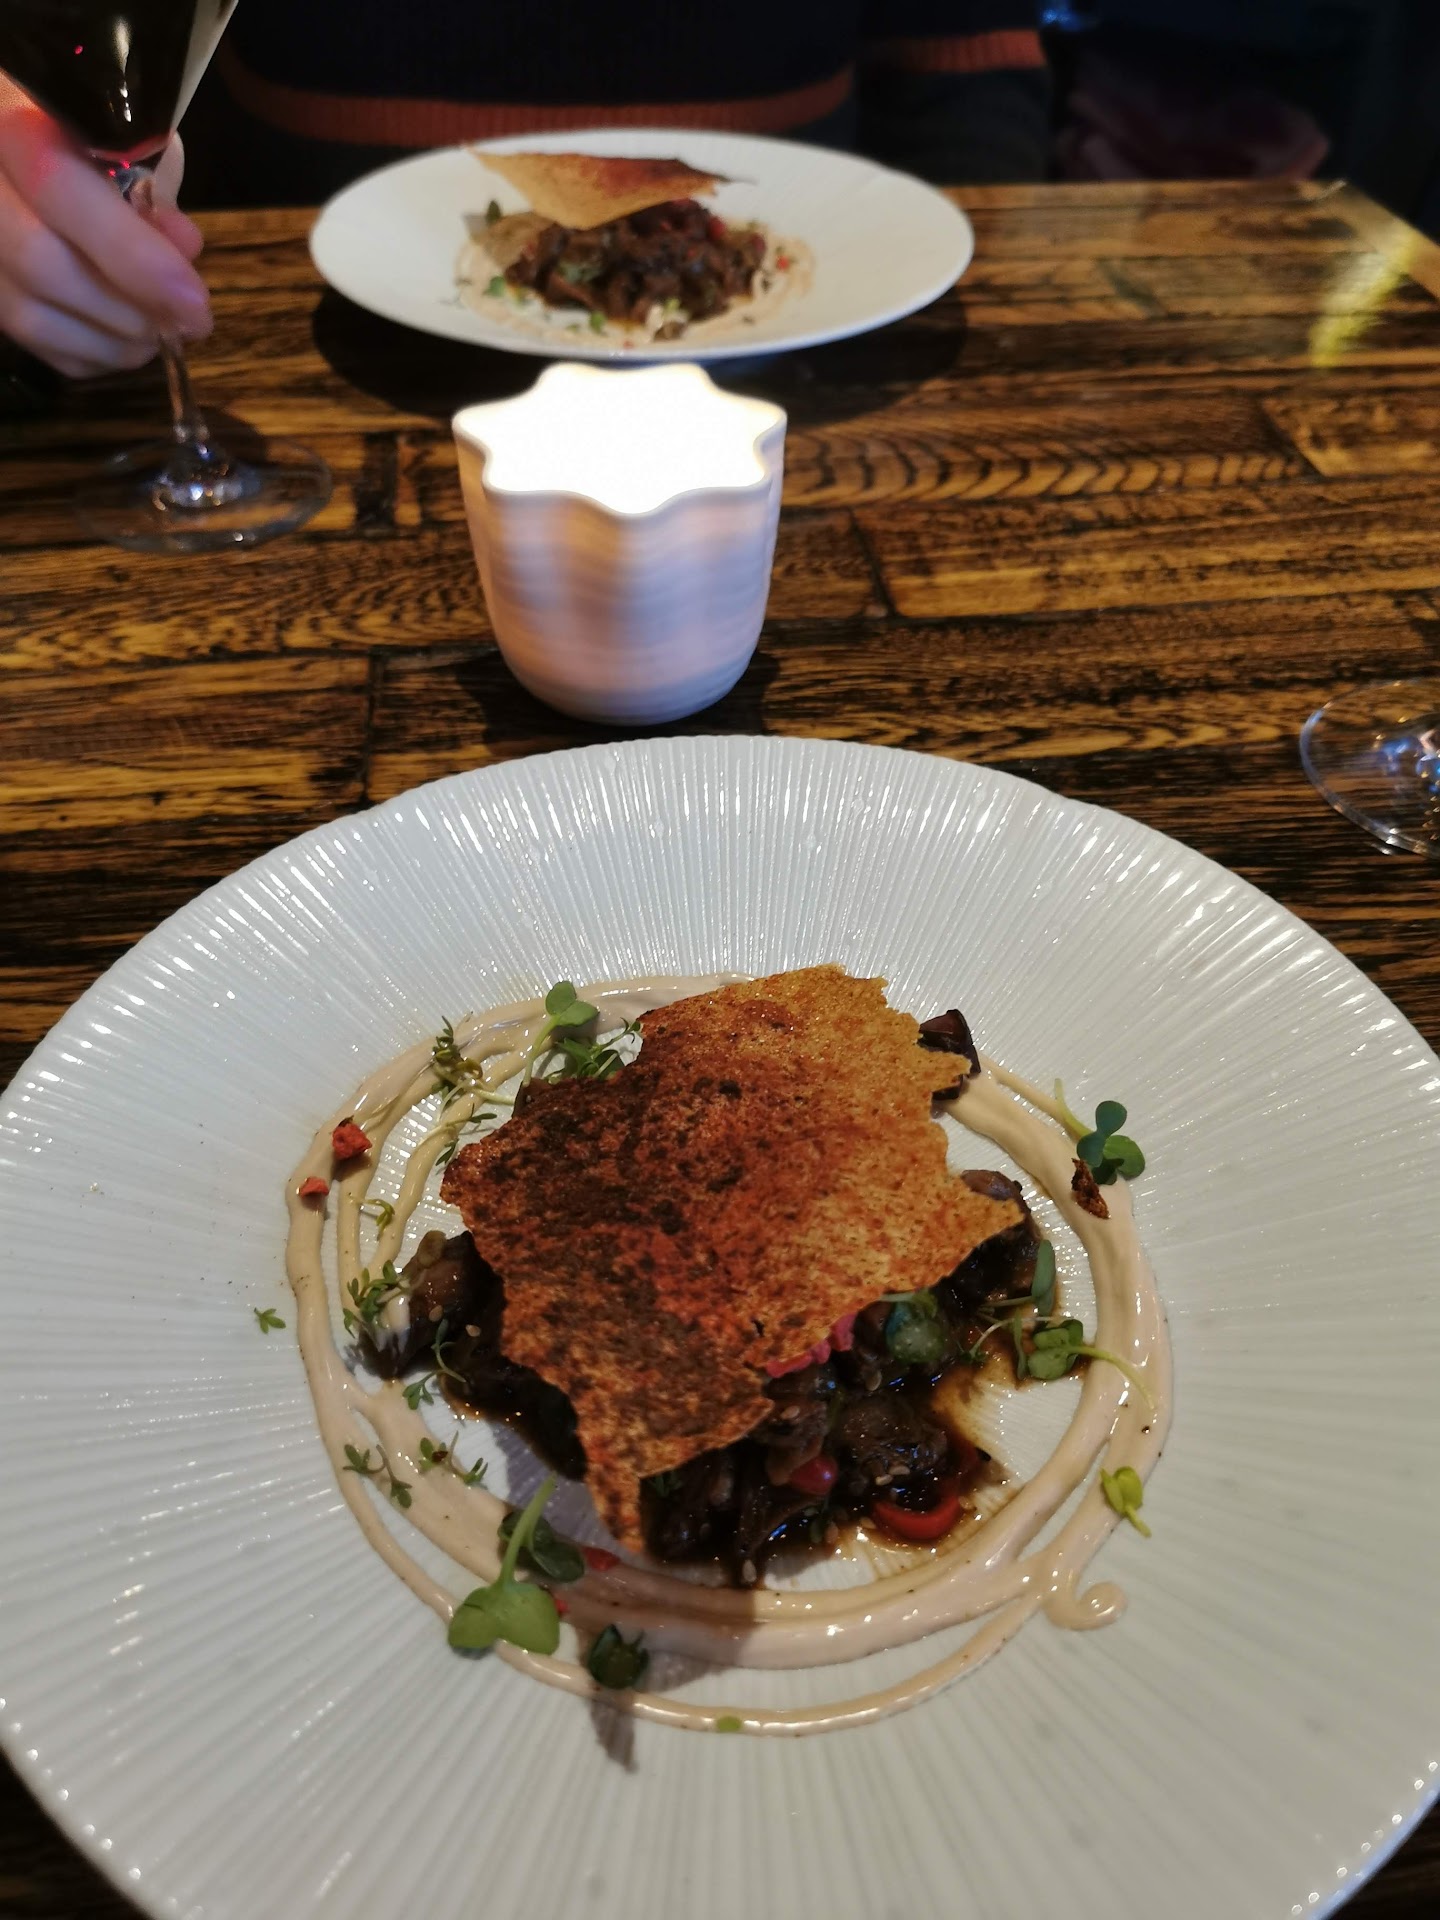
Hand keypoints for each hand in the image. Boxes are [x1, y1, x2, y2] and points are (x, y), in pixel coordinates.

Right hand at [0, 75, 211, 376]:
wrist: (25, 165)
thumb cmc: (80, 142)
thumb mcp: (118, 143)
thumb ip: (148, 189)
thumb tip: (184, 247)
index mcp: (12, 128)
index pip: (60, 189)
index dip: (133, 254)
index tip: (195, 302)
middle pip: (41, 264)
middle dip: (128, 308)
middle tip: (185, 324)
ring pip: (31, 317)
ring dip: (113, 341)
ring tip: (160, 333)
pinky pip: (34, 344)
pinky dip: (91, 354)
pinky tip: (124, 340)